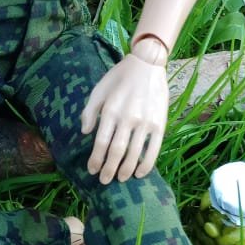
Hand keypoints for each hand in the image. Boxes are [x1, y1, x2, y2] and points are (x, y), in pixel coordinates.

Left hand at [81, 55, 168, 183]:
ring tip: (120, 179)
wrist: (147, 64)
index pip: (101, 143)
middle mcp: (128, 118)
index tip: (92, 170)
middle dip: (109, 169)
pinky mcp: (160, 124)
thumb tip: (84, 133)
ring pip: (134, 154)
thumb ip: (89, 111)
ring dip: (125, 170)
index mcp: (111, 111)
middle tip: (104, 181)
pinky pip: (153, 149)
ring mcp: (145, 122)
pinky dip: (146, 164)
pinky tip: (139, 173)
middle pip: (116, 152)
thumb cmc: (119, 78)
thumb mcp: (98, 90)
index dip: (96, 159)